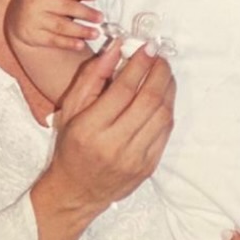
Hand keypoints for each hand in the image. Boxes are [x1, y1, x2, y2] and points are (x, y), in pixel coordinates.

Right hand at [5, 0, 101, 52]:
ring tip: (95, 33)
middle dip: (84, 12)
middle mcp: (35, 1)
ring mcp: (33, 19)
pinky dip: (68, 43)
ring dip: (80, 30)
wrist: (15, 19)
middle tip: (100, 18)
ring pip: (60, 25)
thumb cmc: (41, 1)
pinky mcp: (32, 35)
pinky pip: (53, 40)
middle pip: (64, 7)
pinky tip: (81, 44)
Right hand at [30, 44, 174, 239]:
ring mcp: (134, 158)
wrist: (77, 191)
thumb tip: (115, 49)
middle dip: (159, 72)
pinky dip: (168, 109)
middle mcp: (113, 145)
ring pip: (163, 115)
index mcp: (90, 129)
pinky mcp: (148, 167)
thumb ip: (92, 77)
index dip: (139, 64)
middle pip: (148, 100)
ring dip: (168, 89)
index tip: (146, 48)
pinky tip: (163, 98)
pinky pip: (166, 132)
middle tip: (159, 57)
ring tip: (163, 74)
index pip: (124, 89)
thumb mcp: (71, 110)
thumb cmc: (71, 148)